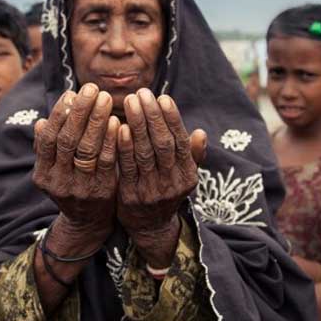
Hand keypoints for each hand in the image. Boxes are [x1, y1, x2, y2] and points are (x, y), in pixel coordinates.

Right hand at [33, 83, 119, 247]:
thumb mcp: (53, 169)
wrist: (87, 222)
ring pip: (88, 149)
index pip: (49, 138)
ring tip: (106, 98)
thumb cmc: (70, 184)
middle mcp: (58, 181)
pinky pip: (108, 161)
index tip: (71, 93)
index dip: (60, 114)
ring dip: (97, 121)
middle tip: (92, 88)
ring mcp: (80, 188)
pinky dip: (112, 140)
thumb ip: (48, 148)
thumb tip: (40, 121)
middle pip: (68, 140)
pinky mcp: (102, 191)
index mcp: (43, 173)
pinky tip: (118, 122)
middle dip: (81, 111)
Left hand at [116, 88, 206, 266]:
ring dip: (137, 125)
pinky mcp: (130, 196)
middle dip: (152, 116)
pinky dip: (124, 146)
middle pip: (162, 144)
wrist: (150, 227)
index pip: (180, 142)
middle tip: (142, 93)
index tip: (163, 98)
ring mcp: (151, 191)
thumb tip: (201, 132)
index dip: (172, 119)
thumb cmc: (166, 190)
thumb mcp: (184, 176)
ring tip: (129, 101)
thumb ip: (190, 155)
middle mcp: (172, 183)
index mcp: (187, 175)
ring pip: (144, 153)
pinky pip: (127, 167)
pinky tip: (119, 127)